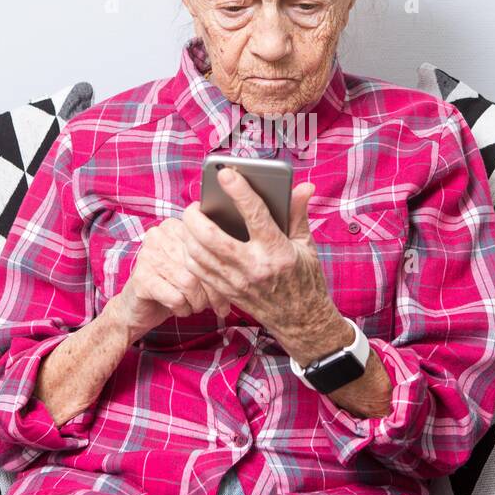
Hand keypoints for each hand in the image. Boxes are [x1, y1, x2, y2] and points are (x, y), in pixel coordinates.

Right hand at [111, 217, 229, 339]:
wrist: (137, 306)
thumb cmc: (173, 285)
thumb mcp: (195, 269)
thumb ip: (215, 263)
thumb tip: (243, 276)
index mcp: (177, 225)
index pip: (208, 246)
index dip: (222, 272)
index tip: (229, 291)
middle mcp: (159, 235)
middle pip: (200, 265)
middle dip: (212, 292)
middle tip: (215, 306)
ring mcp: (147, 255)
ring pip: (189, 283)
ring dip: (196, 302)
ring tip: (193, 306)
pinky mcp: (140, 278)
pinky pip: (175, 297)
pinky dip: (182, 308)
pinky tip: (178, 308)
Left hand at [181, 167, 347, 364]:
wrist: (301, 320)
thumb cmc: (305, 278)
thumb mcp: (305, 245)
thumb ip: (297, 213)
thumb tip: (303, 186)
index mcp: (277, 250)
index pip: (254, 214)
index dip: (238, 191)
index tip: (225, 173)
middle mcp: (254, 266)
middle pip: (211, 237)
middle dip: (196, 216)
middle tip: (196, 204)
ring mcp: (237, 282)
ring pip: (198, 254)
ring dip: (188, 233)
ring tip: (192, 219)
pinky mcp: (227, 292)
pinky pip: (198, 271)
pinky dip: (190, 252)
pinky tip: (192, 241)